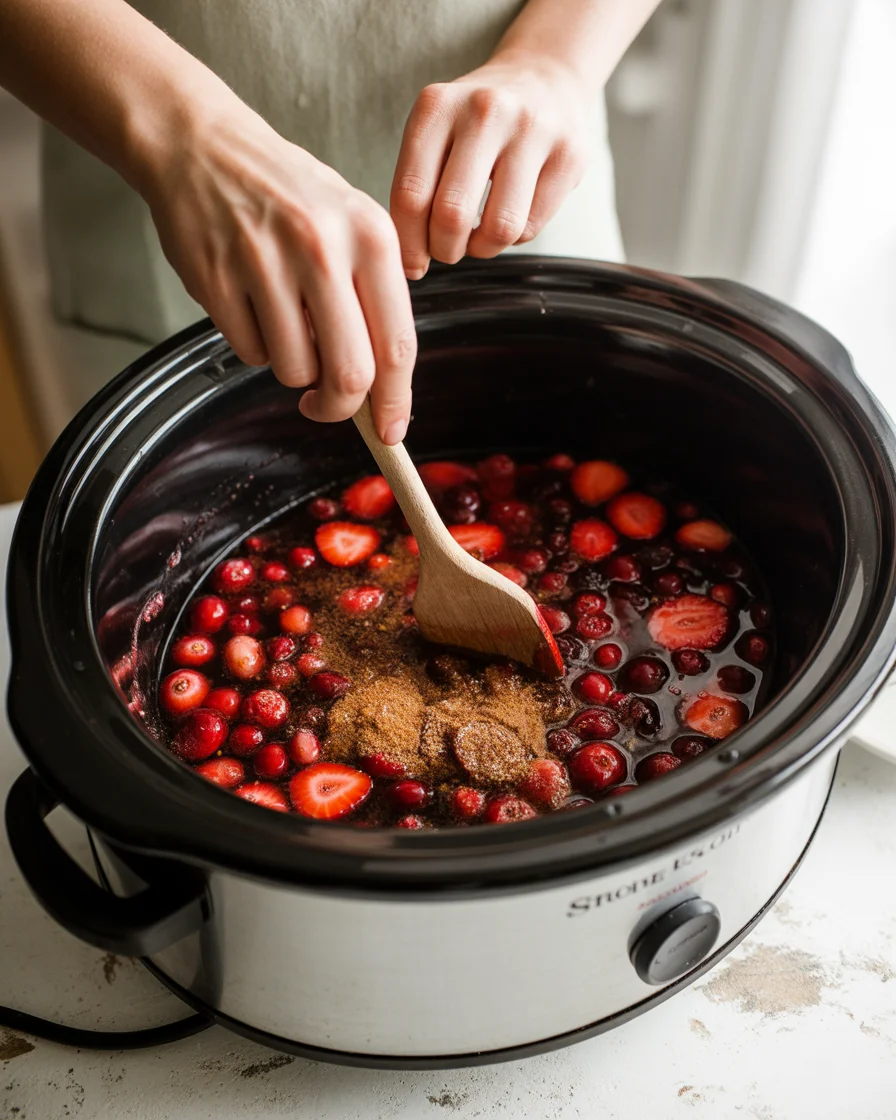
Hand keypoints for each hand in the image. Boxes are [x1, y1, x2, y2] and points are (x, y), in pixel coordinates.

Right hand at [141, 109, 415, 442]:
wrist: (204, 146)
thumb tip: (385, 388)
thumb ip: (374, 299)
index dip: (396, 402)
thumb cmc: (288, 194)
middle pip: (349, 374)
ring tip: (284, 325)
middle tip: (325, 406)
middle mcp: (324, 248)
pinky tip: (250, 305)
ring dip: (292, 370)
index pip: (397, 344)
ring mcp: (266, 264)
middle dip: (339, 408)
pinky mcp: (217, 280)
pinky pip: (251, 353)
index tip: (391, 432)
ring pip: (295, 371)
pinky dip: (255, 347)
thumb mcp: (353, 225)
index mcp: (370, 237)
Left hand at [390, 51, 589, 278]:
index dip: (409, 244)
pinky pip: (532, 227)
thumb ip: (416, 186)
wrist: (544, 78)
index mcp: (438, 106)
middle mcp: (485, 111)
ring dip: (482, 249)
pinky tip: (508, 215)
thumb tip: (410, 260)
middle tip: (446, 251)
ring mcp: (533, 130)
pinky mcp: (569, 155)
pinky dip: (514, 237)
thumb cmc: (477, 122)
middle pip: (452, 216)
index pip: (410, 195)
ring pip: (500, 228)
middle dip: (444, 250)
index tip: (412, 264)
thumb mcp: (436, 133)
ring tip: (477, 238)